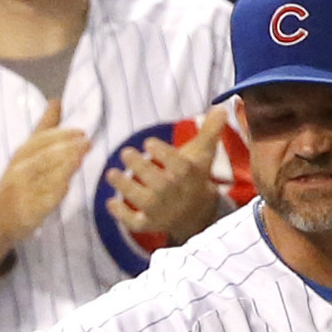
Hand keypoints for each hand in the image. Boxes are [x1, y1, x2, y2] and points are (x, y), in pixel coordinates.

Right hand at [0, 98, 89, 271]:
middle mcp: (19, 171)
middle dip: (64, 148)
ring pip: (43, 176)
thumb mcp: (26, 153)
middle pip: (42, 156)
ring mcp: (22, 191)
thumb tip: (56, 102)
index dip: (60, 135)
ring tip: (80, 159)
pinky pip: (42, 200)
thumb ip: (43, 129)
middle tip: (86, 142)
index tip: (81, 132)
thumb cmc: (16, 182)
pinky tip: (67, 186)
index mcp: (21, 156)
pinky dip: (54, 192)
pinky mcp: (27, 210)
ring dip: (62, 167)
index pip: (39, 140)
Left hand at [103, 105, 229, 245]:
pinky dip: (123, 216)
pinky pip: (136, 224)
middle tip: (125, 152)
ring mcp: (162, 211)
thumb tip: (220, 107)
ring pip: (145, 202)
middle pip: (160, 184)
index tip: (149, 142)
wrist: (196, 211)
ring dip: (127, 188)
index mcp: (189, 175)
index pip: (179, 166)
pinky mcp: (149, 223)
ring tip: (111, 173)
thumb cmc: (194, 175)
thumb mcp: (202, 153)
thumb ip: (209, 131)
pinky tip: (110, 202)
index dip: (164, 154)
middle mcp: (176, 194)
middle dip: (141, 168)